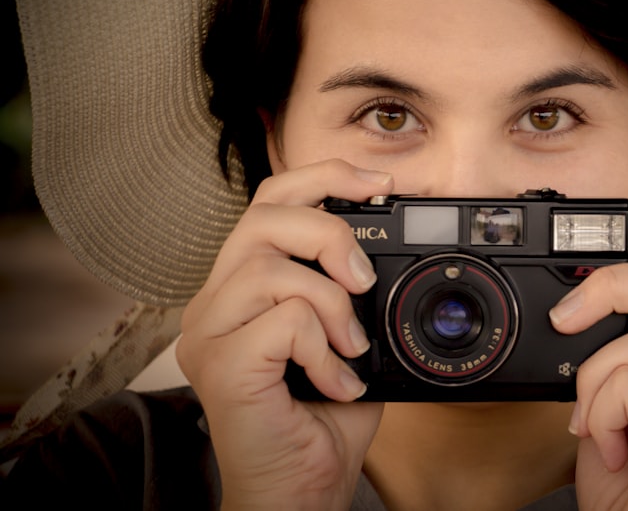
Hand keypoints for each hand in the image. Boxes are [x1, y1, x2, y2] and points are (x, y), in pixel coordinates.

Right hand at [176, 159, 393, 509]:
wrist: (302, 486)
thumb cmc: (323, 414)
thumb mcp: (350, 336)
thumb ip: (354, 292)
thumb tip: (389, 250)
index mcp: (245, 284)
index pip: (271, 201)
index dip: (324, 176)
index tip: (381, 184)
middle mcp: (216, 300)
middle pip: (263, 215)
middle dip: (329, 233)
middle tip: (364, 280)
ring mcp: (210, 331)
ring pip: (272, 265)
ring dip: (331, 304)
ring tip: (350, 347)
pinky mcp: (219, 364)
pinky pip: (283, 321)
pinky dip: (324, 350)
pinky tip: (334, 383)